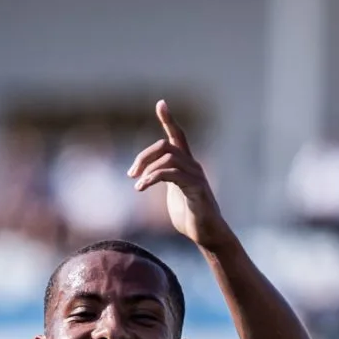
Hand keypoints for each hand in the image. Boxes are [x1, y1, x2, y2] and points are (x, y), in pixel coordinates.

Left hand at [127, 100, 229, 249]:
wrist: (207, 234)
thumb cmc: (190, 217)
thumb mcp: (172, 195)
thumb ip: (164, 183)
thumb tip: (145, 181)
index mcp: (186, 165)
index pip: (178, 136)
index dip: (169, 119)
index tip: (161, 103)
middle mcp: (193, 165)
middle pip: (166, 145)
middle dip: (144, 156)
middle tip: (131, 174)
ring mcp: (196, 176)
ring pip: (169, 157)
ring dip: (147, 168)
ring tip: (137, 184)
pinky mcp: (196, 188)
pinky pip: (172, 174)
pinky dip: (154, 177)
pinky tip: (143, 187)